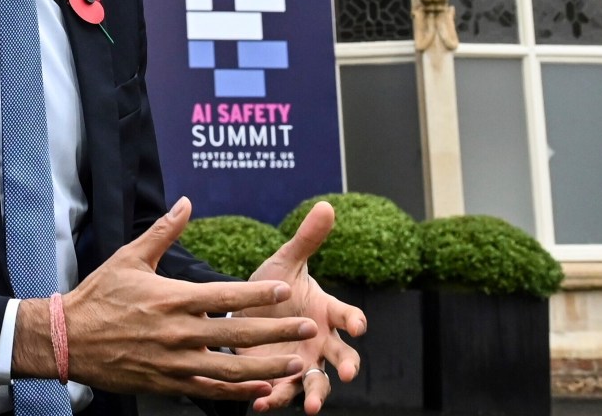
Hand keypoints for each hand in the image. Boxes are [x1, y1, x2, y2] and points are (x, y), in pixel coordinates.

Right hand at [12, 198, 318, 400]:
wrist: (68, 339)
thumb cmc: (98, 296)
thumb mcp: (130, 258)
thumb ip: (163, 232)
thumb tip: (185, 202)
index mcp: (171, 298)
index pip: (225, 295)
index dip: (257, 294)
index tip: (285, 290)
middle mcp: (177, 332)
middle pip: (237, 334)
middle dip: (277, 332)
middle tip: (308, 329)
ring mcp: (174, 362)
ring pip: (230, 370)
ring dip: (266, 367)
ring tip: (295, 363)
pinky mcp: (167, 384)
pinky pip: (209, 392)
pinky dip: (238, 393)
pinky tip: (261, 390)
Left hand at [234, 201, 366, 412]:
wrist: (244, 310)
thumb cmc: (272, 287)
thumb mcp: (285, 262)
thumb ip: (306, 240)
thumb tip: (326, 206)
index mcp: (326, 311)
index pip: (347, 315)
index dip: (354, 320)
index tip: (357, 325)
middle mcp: (321, 341)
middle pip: (342, 356)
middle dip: (345, 366)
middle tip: (345, 374)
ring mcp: (303, 362)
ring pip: (318, 383)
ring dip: (316, 395)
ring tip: (312, 408)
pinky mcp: (281, 377)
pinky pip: (283, 392)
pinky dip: (275, 399)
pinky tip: (262, 404)